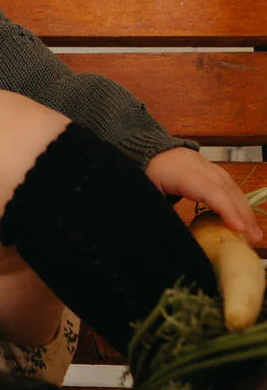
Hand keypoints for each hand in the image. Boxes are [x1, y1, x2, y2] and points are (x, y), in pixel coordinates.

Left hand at [146, 147, 263, 245]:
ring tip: (253, 231)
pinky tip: (242, 215)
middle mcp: (193, 163)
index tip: (239, 229)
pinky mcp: (204, 165)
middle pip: (223, 186)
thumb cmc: (136, 174)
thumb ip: (160, 216)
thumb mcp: (144, 197)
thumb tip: (176, 242)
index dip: (225, 209)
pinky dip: (236, 198)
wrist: (134, 147)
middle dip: (241, 212)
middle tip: (254, 238)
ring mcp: (200, 161)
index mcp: (176, 170)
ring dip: (243, 207)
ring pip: (228, 183)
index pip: (208, 189)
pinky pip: (225, 181)